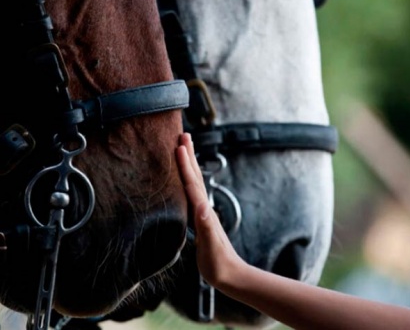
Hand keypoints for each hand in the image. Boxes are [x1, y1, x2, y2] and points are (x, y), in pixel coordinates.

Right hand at [175, 133, 244, 286]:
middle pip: (195, 176)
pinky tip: (185, 180)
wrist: (230, 275)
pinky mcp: (201, 220)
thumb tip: (201, 207)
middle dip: (189, 155)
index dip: (185, 165)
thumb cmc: (218, 263)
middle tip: (183, 135)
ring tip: (183, 149)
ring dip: (189, 164)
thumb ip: (207, 227)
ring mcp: (203, 213)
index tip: (179, 146)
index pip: (192, 183)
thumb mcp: (211, 246)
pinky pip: (192, 194)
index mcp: (203, 211)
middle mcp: (204, 208)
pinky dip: (188, 182)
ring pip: (194, 182)